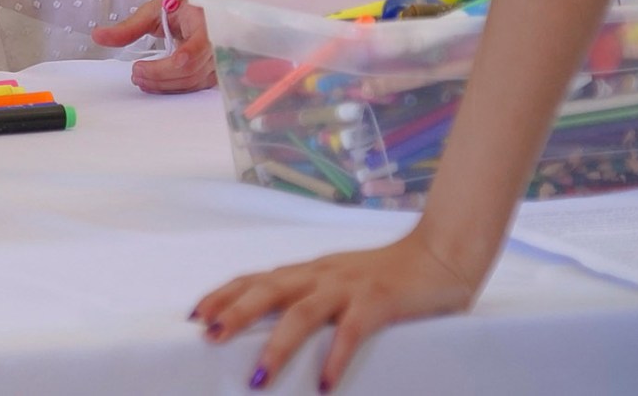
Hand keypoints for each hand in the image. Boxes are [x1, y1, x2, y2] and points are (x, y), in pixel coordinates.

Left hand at [90, 0, 215, 92]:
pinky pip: (195, 86)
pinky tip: (154, 84)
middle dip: (159, 74)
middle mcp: (217, 42)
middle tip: (135, 72)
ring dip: (163, 84)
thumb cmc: (180, 7)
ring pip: (192, 81)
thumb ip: (127, 28)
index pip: (200, 43)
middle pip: (190, 68)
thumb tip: (96, 36)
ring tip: (140, 77)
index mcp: (205, 20)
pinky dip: (172, 87)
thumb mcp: (153, 11)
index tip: (158, 63)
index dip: (184, 56)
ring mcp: (218, 60)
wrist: (202, 11)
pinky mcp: (214, 72)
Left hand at [191, 231, 478, 390]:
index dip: (224, 294)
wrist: (442, 254)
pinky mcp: (379, 301)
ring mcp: (349, 286)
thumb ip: (315, 301)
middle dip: (234, 313)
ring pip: (301, 312)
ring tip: (258, 376)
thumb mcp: (342, 284)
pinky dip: (335, 356)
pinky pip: (351, 330)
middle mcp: (322, 274)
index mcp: (310, 271)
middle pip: (267, 290)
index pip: (256, 278)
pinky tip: (325, 383)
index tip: (196, 314)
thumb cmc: (391, 275)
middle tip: (207, 337)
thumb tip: (281, 331)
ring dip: (276, 344)